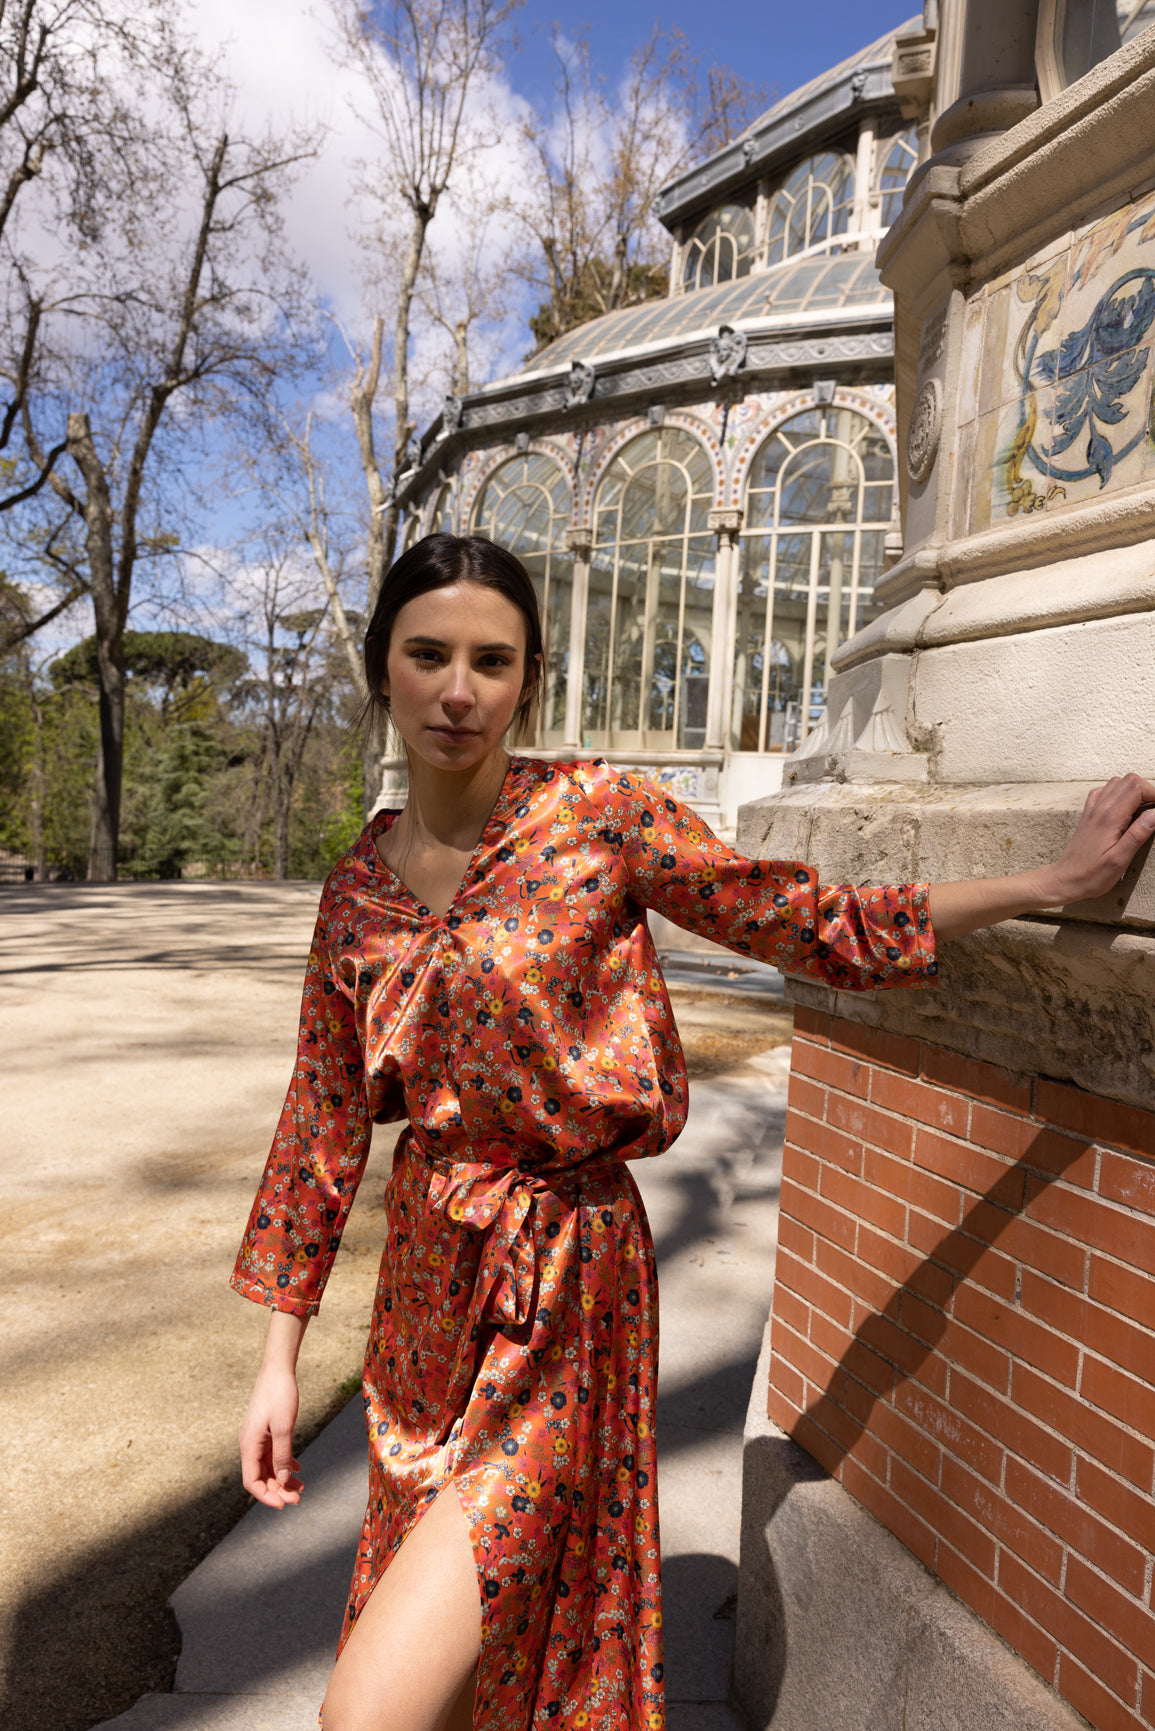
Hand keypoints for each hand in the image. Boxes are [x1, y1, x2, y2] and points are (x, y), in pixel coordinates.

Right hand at [239, 1362, 303, 1508]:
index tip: (284, 1504)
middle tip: (299, 1498)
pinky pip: (273, 1455)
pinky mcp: (266, 1432)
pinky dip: (284, 1464)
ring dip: (282, 1479)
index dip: (266, 1496)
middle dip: (278, 1490)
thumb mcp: (283, 1426)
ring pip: (268, 1467)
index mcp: (248, 1445)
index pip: (251, 1481)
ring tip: (301, 1488)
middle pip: (261, 1477)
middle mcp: (250, 1444)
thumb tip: (282, 1480)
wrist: (277, 1369)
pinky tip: (297, 1469)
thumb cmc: (279, 1394)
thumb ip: (282, 1454)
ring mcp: (258, 1438)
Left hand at [1036, 773, 1154, 905]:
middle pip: (1129, 780)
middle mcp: (1100, 808)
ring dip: (1134, 790)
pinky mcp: (1088, 814)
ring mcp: (1092, 809)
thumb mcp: (1119, 860)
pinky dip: (1117, 793)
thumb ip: (1138, 835)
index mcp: (1110, 818)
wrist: (1065, 879)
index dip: (1154, 794)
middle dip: (1148, 790)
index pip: (1137, 788)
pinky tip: (1123, 808)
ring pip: (1117, 782)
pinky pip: (1103, 791)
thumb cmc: (1092, 875)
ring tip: (1143, 810)